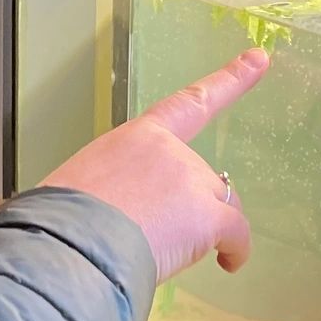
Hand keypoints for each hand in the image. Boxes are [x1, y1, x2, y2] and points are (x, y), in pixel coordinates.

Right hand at [42, 50, 266, 279]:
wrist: (70, 245)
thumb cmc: (62, 222)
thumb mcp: (81, 187)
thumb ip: (111, 190)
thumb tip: (114, 218)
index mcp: (137, 138)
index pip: (188, 104)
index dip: (229, 80)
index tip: (259, 57)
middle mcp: (171, 151)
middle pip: (201, 178)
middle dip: (190, 207)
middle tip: (155, 237)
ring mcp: (192, 182)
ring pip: (219, 205)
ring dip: (206, 229)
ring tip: (171, 255)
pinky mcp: (208, 217)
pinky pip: (236, 233)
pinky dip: (237, 251)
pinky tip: (228, 263)